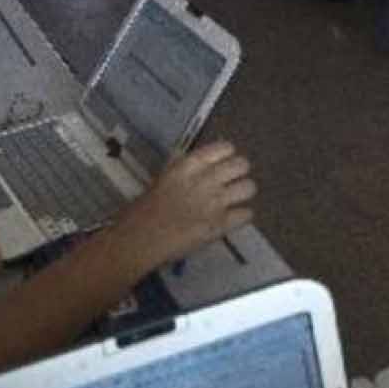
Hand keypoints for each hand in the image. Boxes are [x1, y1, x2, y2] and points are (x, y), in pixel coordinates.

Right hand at [115, 139, 256, 268]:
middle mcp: (205, 179)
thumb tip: (198, 161)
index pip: (225, 148)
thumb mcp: (163, 178)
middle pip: (242, 164)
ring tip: (233, 200)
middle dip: (239, 173)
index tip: (224, 163)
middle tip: (231, 182)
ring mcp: (215, 202)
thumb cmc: (143, 211)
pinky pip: (247, 214)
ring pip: (250, 187)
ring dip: (243, 193)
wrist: (138, 240)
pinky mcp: (220, 225)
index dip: (227, 156)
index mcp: (188, 165)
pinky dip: (241, 217)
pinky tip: (231, 219)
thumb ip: (183, 167)